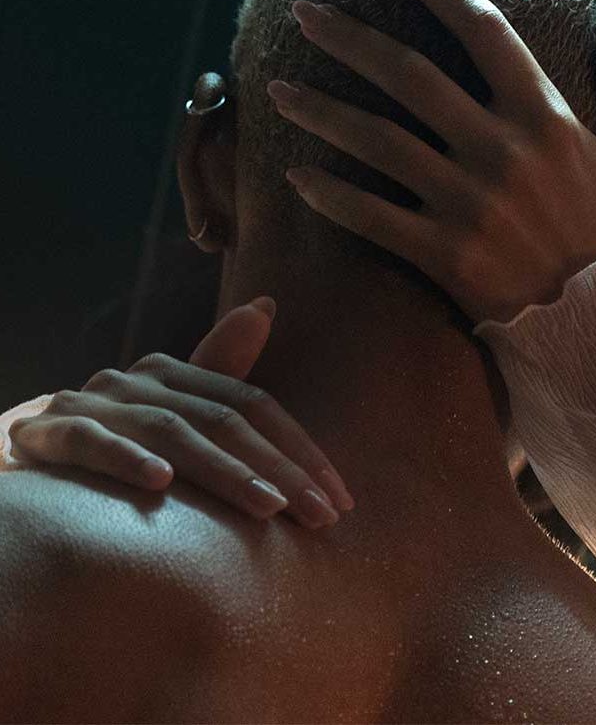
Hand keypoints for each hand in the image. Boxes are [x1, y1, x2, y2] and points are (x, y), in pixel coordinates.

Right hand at [7, 298, 353, 528]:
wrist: (21, 444)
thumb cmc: (111, 430)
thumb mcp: (169, 407)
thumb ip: (219, 368)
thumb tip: (266, 305)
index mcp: (175, 372)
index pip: (253, 404)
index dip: (300, 449)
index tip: (339, 498)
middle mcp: (140, 378)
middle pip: (223, 419)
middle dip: (278, 468)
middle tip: (321, 515)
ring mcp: (93, 401)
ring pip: (169, 431)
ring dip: (222, 470)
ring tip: (268, 508)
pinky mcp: (47, 430)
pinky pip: (90, 441)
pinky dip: (126, 458)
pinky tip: (161, 486)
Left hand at [268, 0, 595, 323]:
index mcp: (543, 116)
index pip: (481, 28)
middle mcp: (498, 151)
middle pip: (408, 76)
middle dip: (350, 38)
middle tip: (304, 13)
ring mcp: (466, 204)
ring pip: (378, 142)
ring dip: (321, 112)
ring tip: (277, 91)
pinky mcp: (443, 254)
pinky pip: (373, 218)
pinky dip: (331, 197)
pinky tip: (296, 179)